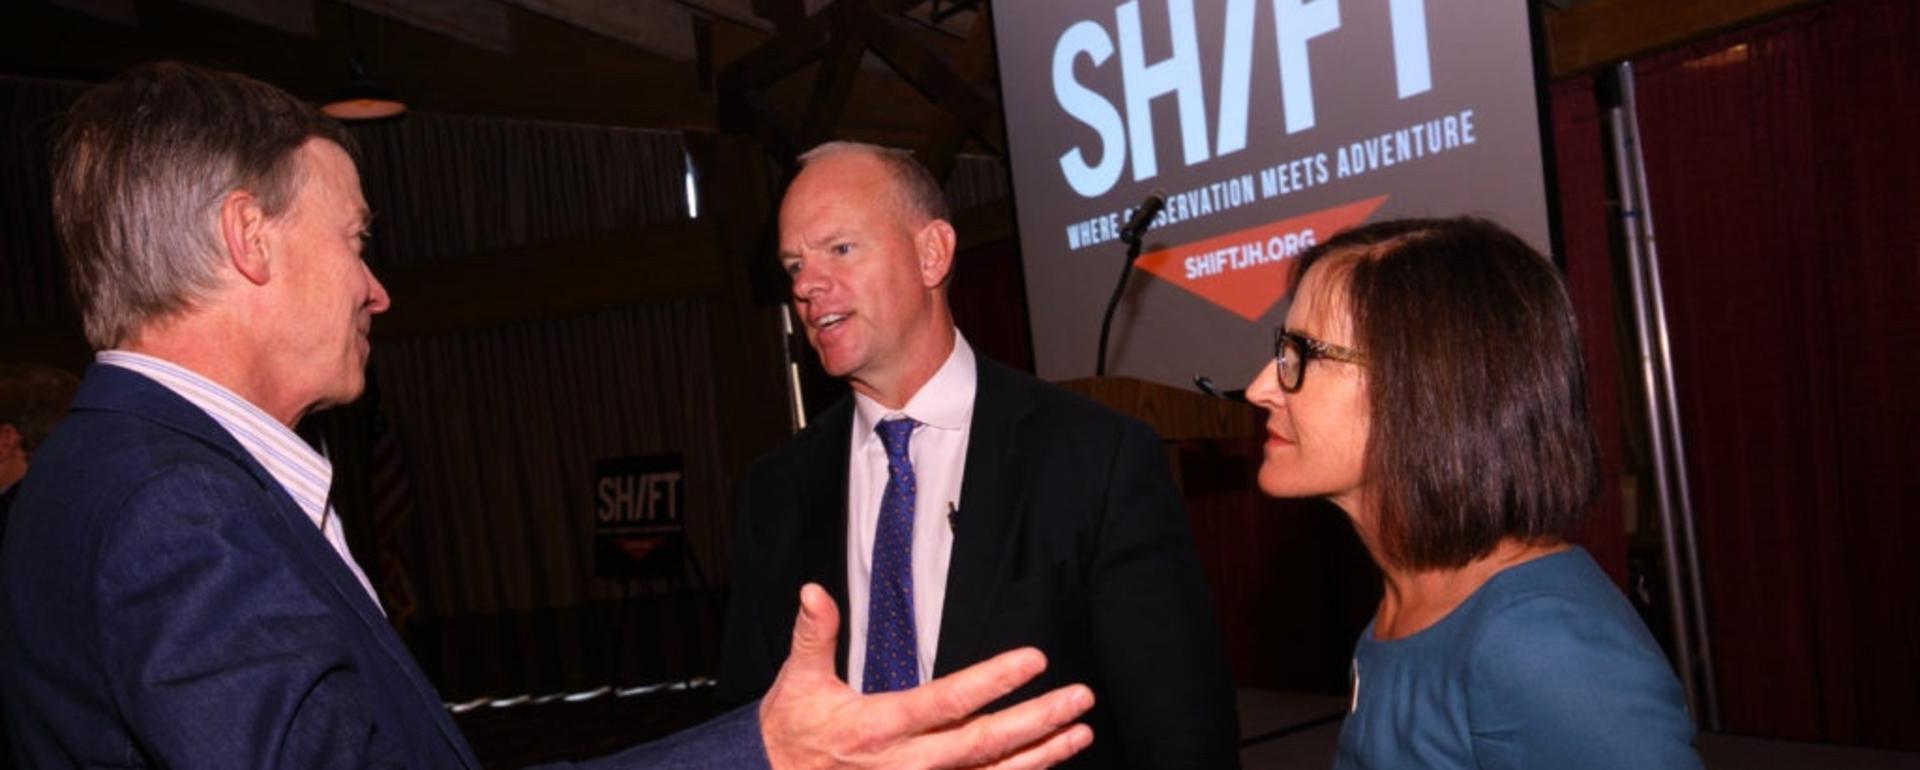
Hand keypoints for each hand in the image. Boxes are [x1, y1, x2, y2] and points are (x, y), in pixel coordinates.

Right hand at [759, 584, 1094, 769]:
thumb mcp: (797, 681)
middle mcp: (906, 765)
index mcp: (879, 727)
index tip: (1033, 659)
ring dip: (1041, 756)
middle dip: (1038, 720)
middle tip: (1079, 698)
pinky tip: (1046, 766)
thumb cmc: (791, 734)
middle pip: (985, 744)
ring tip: (1079, 732)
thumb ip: (814, 634)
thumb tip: (814, 591)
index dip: (994, 680)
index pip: (948, 700)